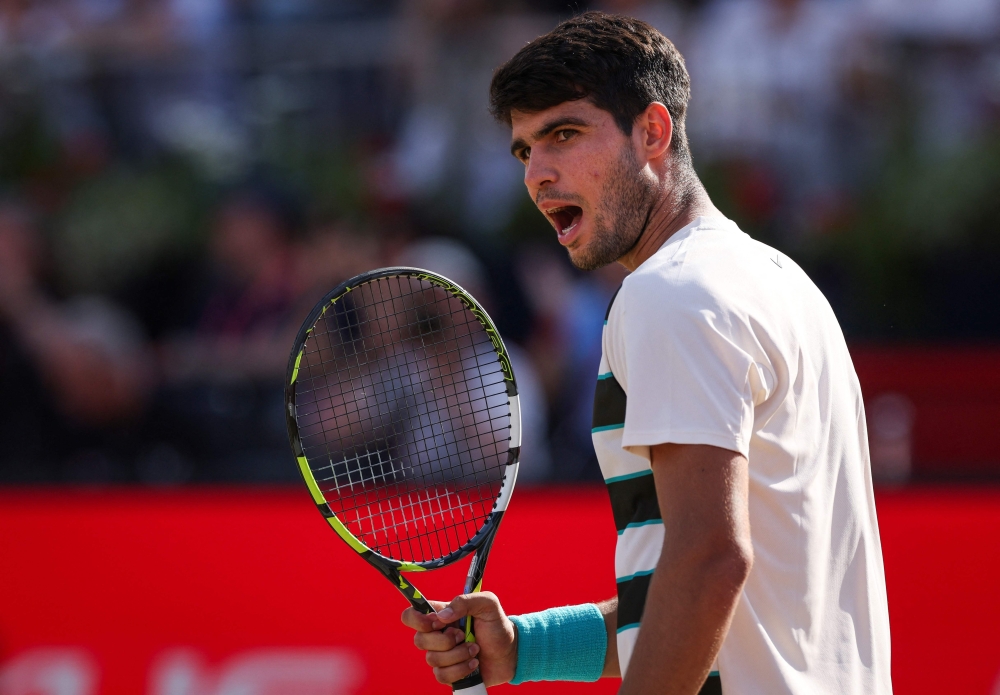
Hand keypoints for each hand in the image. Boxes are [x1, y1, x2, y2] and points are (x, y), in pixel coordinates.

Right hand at [401, 592, 517, 686]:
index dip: (417, 620)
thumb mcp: (487, 604)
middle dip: (445, 641)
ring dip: (458, 655)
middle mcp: (437, 635)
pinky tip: (474, 663)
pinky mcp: (449, 673)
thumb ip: (464, 602)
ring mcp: (442, 655)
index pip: (411, 615)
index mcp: (441, 615)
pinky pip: (442, 676)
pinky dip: (460, 670)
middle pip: (419, 641)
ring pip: (432, 660)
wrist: (511, 652)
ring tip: (475, 649)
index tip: (437, 624)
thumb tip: (440, 617)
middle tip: (464, 636)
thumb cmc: (497, 625)